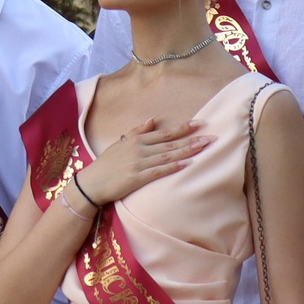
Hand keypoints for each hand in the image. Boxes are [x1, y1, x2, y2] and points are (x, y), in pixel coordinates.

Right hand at [74, 115, 208, 207]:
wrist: (91, 183)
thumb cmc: (106, 164)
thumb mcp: (120, 143)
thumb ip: (137, 131)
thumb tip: (152, 119)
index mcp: (136, 139)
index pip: (164, 132)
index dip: (182, 128)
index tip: (199, 123)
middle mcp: (139, 149)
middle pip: (170, 143)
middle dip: (192, 139)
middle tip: (211, 136)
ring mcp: (138, 163)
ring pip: (168, 155)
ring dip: (187, 151)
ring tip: (204, 147)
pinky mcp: (137, 177)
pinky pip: (159, 170)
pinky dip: (174, 166)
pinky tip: (188, 164)